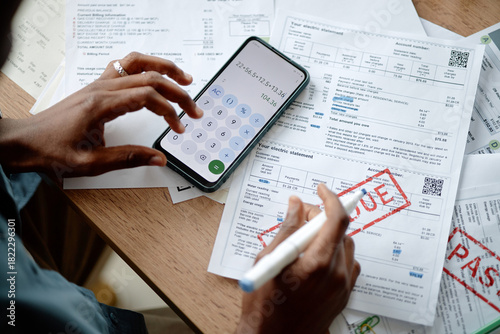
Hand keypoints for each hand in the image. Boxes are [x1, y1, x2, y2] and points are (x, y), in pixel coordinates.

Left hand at [0, 52, 202, 178]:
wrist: (25, 141)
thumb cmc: (52, 151)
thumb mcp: (91, 164)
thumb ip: (128, 159)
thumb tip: (158, 158)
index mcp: (102, 105)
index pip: (147, 96)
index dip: (170, 110)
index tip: (179, 127)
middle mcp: (102, 88)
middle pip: (150, 78)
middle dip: (177, 92)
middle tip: (194, 108)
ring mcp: (99, 83)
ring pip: (138, 63)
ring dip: (164, 68)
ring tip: (184, 78)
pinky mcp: (97, 86)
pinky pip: (125, 66)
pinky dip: (146, 66)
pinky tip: (155, 74)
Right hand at [236, 183, 360, 333]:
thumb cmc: (266, 305)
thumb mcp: (269, 260)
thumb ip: (286, 229)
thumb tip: (295, 205)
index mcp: (316, 263)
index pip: (336, 219)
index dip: (331, 199)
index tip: (320, 190)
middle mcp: (336, 274)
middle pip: (341, 230)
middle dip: (323, 218)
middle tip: (301, 217)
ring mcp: (343, 286)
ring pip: (346, 246)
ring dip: (329, 236)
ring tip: (305, 242)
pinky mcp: (345, 295)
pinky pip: (348, 263)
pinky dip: (335, 253)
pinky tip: (315, 258)